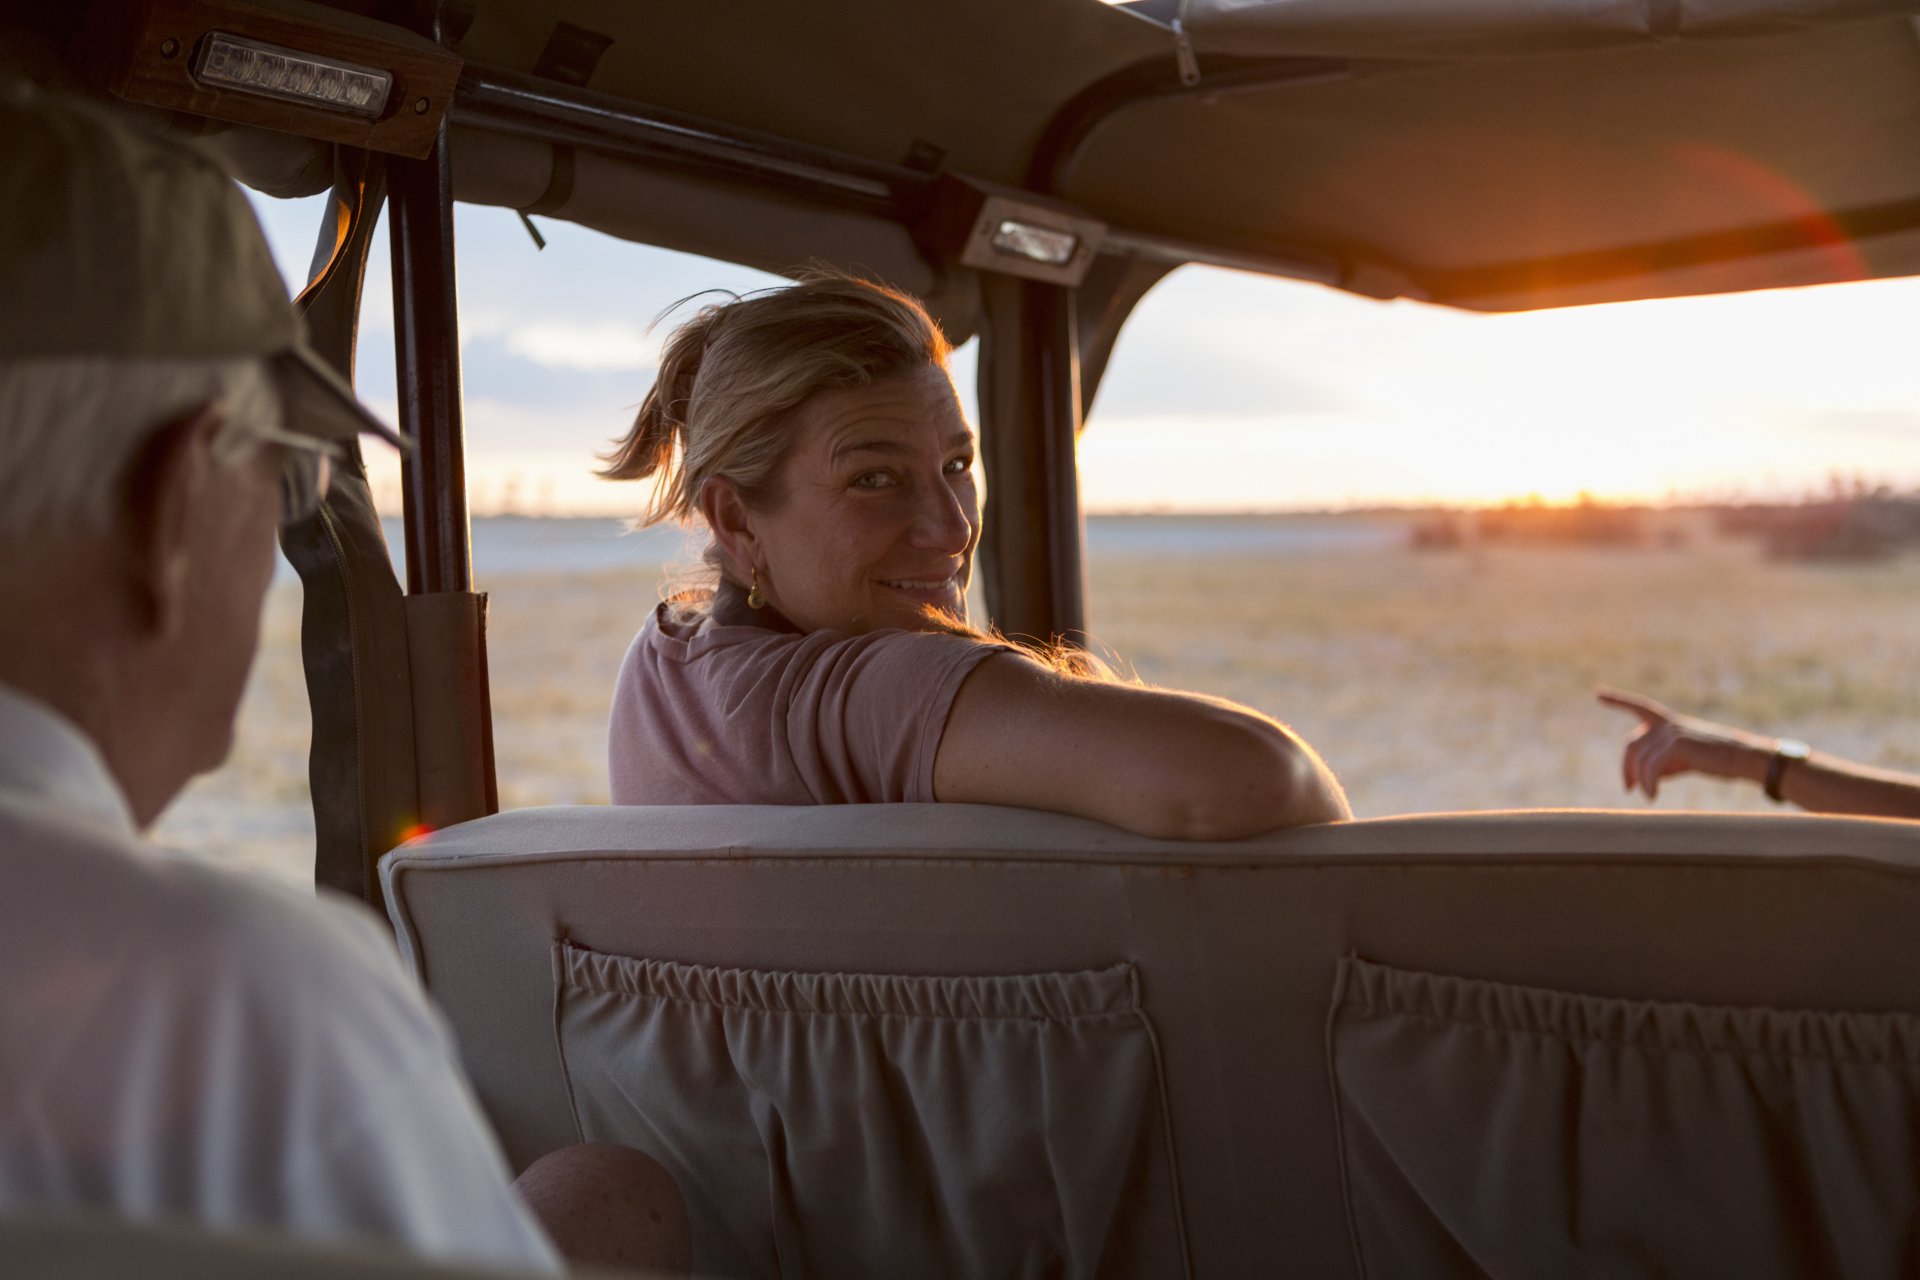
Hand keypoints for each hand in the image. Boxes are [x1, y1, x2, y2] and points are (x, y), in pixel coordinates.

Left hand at [1595, 688, 1773, 800]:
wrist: (1743, 759)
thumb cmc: (1714, 760)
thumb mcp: (1683, 759)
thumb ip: (1661, 761)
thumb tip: (1642, 775)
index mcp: (1669, 722)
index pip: (1638, 707)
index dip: (1618, 700)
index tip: (1598, 693)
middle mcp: (1668, 723)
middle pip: (1632, 744)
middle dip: (1626, 767)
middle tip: (1629, 788)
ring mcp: (1672, 731)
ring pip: (1640, 757)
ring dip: (1640, 780)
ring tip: (1647, 795)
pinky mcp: (1677, 743)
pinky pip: (1650, 766)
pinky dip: (1648, 783)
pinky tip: (1652, 795)